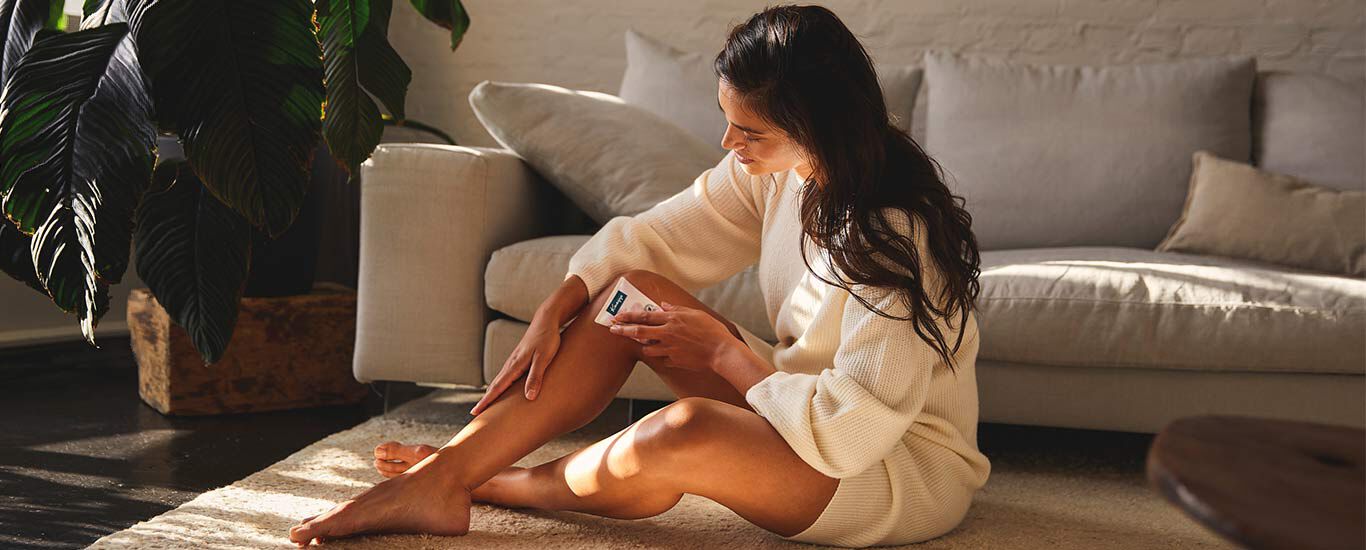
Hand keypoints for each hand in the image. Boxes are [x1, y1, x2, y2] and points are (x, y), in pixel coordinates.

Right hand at [470, 317, 561, 414]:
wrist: (546, 320)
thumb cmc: (546, 339)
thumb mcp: (543, 359)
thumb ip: (536, 377)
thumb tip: (529, 397)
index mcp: (514, 366)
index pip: (497, 388)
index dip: (486, 401)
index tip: (475, 412)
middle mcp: (510, 364)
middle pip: (494, 386)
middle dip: (485, 400)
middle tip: (475, 414)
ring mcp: (514, 362)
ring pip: (500, 381)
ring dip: (492, 394)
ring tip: (486, 406)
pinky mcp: (519, 360)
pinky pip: (507, 377)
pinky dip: (501, 386)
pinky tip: (503, 390)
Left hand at [609, 301, 740, 372]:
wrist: (721, 351)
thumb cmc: (711, 330)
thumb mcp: (695, 314)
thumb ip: (676, 309)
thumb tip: (662, 305)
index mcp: (672, 320)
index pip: (644, 315)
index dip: (629, 315)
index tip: (617, 316)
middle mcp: (667, 334)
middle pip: (639, 331)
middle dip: (623, 330)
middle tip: (612, 329)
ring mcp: (669, 349)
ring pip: (647, 348)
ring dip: (644, 345)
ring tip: (644, 343)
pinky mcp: (674, 361)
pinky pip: (663, 358)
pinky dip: (662, 356)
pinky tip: (667, 354)